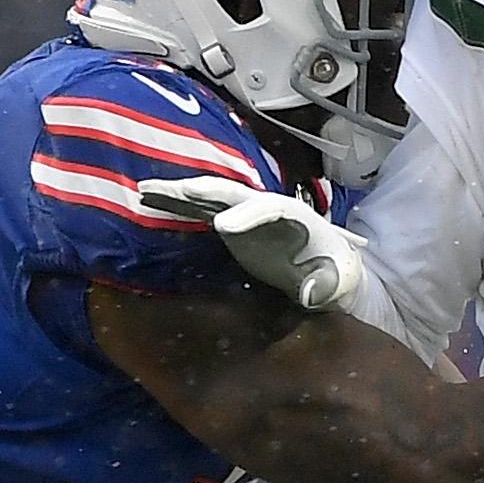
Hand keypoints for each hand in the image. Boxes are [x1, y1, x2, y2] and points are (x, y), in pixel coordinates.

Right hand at [142, 175, 368, 312]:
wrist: (328, 269)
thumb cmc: (335, 274)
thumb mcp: (337, 281)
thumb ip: (326, 284)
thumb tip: (310, 293)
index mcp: (295, 217)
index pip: (270, 210)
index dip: (247, 216)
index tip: (223, 226)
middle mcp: (267, 207)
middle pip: (233, 193)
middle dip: (205, 192)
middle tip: (175, 191)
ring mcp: (246, 214)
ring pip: (210, 197)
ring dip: (179, 193)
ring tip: (146, 189)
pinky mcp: (230, 225)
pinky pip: (199, 210)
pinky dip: (176, 205)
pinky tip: (149, 201)